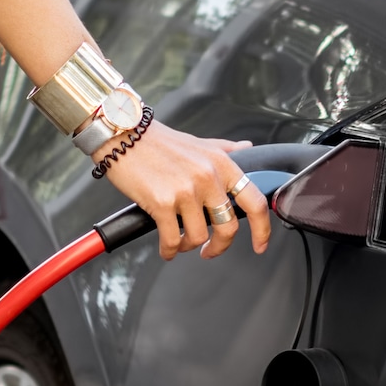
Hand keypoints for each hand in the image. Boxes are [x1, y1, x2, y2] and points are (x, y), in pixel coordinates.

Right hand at [105, 125, 269, 259]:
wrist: (122, 134)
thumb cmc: (157, 140)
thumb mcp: (198, 142)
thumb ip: (226, 150)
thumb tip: (247, 150)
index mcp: (221, 163)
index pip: (254, 201)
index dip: (262, 229)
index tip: (259, 245)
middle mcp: (207, 177)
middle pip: (227, 227)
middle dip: (219, 246)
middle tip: (209, 251)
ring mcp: (185, 191)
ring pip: (198, 237)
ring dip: (188, 246)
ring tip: (178, 242)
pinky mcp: (161, 202)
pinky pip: (171, 239)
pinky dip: (169, 249)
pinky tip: (166, 247)